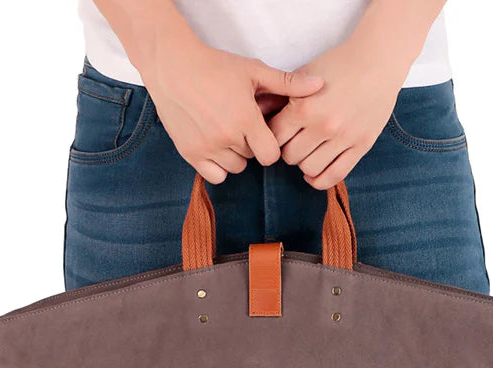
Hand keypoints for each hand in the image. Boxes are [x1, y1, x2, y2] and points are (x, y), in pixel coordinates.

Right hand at [141, 28, 323, 182]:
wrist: (172, 65)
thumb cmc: (213, 66)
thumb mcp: (253, 71)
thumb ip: (287, 83)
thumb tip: (320, 86)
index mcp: (245, 120)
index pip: (271, 155)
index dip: (271, 145)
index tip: (263, 131)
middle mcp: (226, 138)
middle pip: (253, 159)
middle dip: (251, 145)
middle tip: (241, 123)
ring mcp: (207, 148)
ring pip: (234, 168)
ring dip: (235, 155)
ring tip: (227, 131)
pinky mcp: (190, 153)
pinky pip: (215, 176)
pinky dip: (218, 166)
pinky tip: (216, 146)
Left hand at [268, 2, 432, 188]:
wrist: (378, 61)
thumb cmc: (339, 65)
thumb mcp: (306, 74)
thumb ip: (285, 96)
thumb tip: (264, 115)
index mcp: (304, 107)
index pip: (274, 136)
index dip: (271, 136)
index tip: (278, 133)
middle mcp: (322, 125)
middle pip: (290, 156)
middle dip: (288, 150)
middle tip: (293, 142)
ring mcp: (343, 138)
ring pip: (309, 169)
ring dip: (304, 164)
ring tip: (307, 153)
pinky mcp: (361, 146)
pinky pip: (335, 175)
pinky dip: (320, 180)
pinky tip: (314, 174)